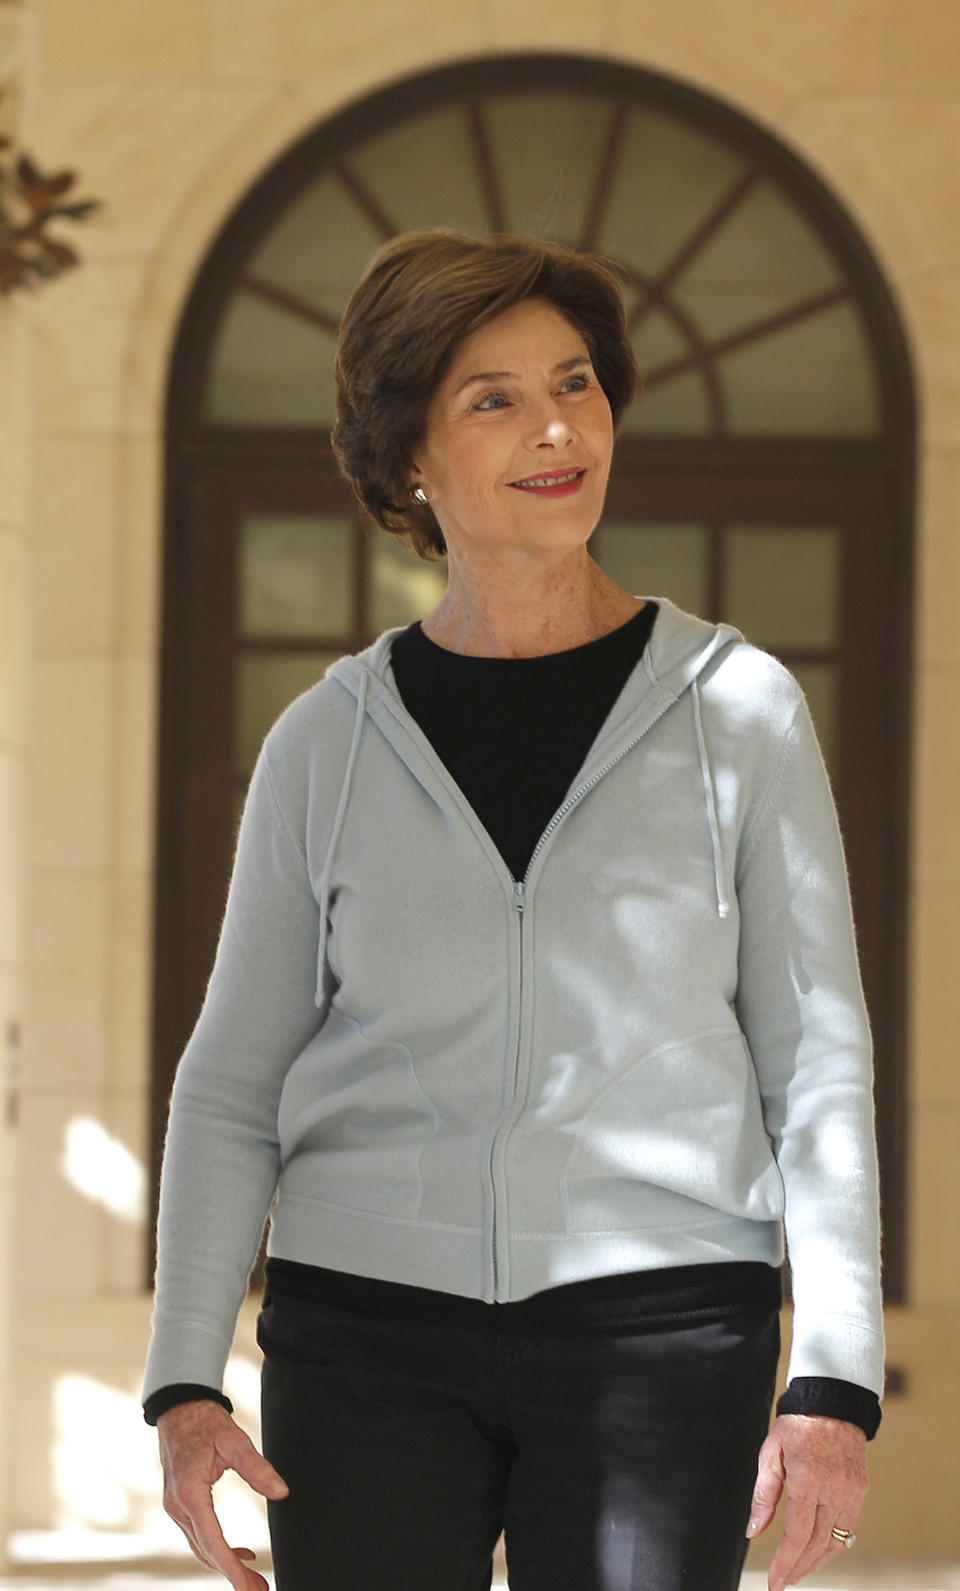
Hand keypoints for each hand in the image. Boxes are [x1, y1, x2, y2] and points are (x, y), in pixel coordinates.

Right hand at [157, 1399, 288, 1590]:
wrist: (179, 1409)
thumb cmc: (206, 1423)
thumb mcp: (235, 1440)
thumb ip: (257, 1467)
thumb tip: (282, 1492)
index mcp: (189, 1493)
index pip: (211, 1540)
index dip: (230, 1567)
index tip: (246, 1586)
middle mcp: (178, 1506)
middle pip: (206, 1551)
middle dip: (232, 1573)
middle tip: (259, 1590)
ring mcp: (175, 1507)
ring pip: (201, 1547)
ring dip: (226, 1565)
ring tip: (253, 1580)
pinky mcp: (179, 1504)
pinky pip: (199, 1535)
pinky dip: (218, 1548)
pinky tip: (240, 1553)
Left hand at [745, 1413, 867, 1590]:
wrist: (832, 1402)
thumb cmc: (797, 1424)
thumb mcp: (770, 1452)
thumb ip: (764, 1495)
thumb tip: (754, 1531)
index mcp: (808, 1480)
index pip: (797, 1535)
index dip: (785, 1563)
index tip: (774, 1582)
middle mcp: (834, 1490)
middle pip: (817, 1545)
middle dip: (798, 1568)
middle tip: (783, 1581)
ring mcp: (851, 1492)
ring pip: (835, 1542)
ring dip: (816, 1562)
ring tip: (797, 1572)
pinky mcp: (860, 1490)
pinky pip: (848, 1528)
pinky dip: (832, 1546)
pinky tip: (818, 1552)